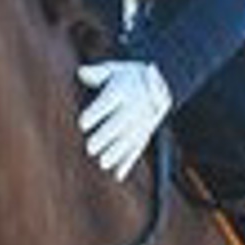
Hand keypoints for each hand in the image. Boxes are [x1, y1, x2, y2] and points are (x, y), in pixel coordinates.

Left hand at [76, 59, 172, 178]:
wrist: (164, 81)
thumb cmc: (128, 76)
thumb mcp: (115, 69)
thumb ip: (97, 73)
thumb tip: (81, 72)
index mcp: (123, 90)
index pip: (108, 101)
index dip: (96, 112)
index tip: (83, 123)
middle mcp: (134, 107)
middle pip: (119, 123)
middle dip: (106, 136)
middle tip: (90, 148)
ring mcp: (142, 122)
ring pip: (129, 139)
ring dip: (117, 152)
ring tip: (103, 163)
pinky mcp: (146, 133)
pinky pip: (138, 149)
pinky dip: (129, 163)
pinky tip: (118, 175)